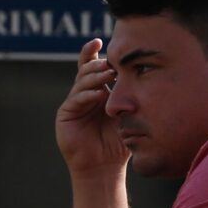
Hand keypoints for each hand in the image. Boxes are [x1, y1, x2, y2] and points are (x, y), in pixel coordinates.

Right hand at [56, 39, 126, 178]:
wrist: (105, 166)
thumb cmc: (119, 141)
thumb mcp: (128, 114)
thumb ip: (129, 95)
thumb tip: (142, 71)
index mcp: (99, 91)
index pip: (95, 67)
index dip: (94, 52)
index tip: (102, 40)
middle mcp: (84, 94)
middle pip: (86, 70)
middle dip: (98, 63)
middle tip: (112, 62)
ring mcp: (74, 104)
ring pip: (81, 82)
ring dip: (95, 76)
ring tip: (109, 73)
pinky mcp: (65, 115)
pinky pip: (75, 100)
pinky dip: (88, 95)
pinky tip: (100, 94)